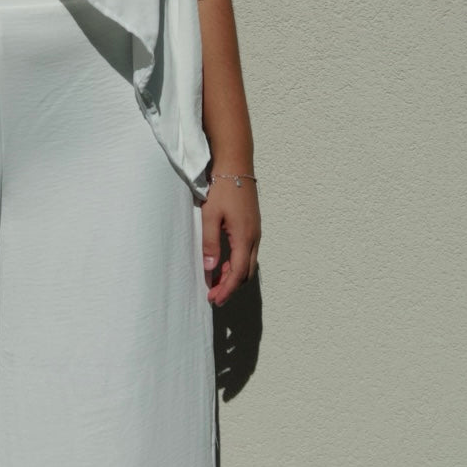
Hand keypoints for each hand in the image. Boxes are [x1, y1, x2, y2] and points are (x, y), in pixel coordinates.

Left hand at [201, 173, 260, 305]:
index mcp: (244, 237)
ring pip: (248, 264)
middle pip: (246, 273)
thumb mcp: (211, 215)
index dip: (226, 289)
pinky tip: (223, 263)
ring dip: (234, 276)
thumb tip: (211, 269)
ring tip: (216, 283)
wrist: (236, 165)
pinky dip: (236, 264)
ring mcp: (255, 232)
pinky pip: (248, 253)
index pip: (237, 273)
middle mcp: (254, 238)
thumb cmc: (222, 188)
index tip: (214, 300)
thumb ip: (210, 242)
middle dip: (231, 287)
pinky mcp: (252, 226)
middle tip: (213, 296)